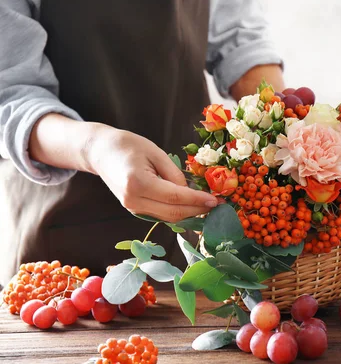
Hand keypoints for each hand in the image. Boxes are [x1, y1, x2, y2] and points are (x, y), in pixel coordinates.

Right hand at [86, 127, 216, 221]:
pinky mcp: (134, 209)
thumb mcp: (156, 152)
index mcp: (138, 183)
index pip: (175, 197)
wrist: (101, 152)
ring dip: (190, 214)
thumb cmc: (128, 145)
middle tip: (218, 205)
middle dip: (198, 210)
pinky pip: (161, 214)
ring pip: (168, 218)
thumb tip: (190, 191)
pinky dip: (178, 212)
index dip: (198, 200)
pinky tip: (192, 206)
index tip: (216, 200)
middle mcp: (133, 200)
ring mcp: (132, 208)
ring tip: (208, 206)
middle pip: (173, 213)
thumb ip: (174, 173)